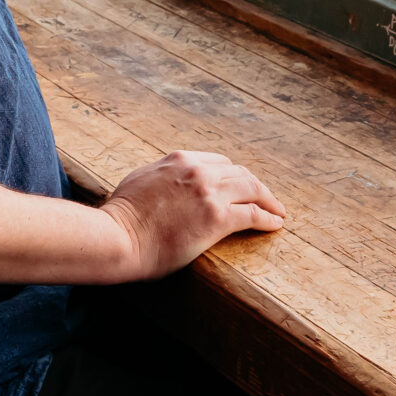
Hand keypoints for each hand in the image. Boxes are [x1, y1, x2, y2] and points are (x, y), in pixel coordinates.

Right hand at [99, 151, 284, 278]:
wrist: (117, 236)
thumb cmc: (122, 215)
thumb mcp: (141, 178)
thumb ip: (163, 174)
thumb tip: (171, 181)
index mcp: (179, 159)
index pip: (218, 161)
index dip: (233, 175)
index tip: (241, 187)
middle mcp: (198, 170)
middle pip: (240, 173)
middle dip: (256, 186)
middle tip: (267, 199)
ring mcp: (209, 193)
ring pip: (252, 189)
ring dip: (268, 200)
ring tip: (278, 211)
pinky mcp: (217, 218)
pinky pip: (253, 214)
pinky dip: (268, 218)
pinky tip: (275, 224)